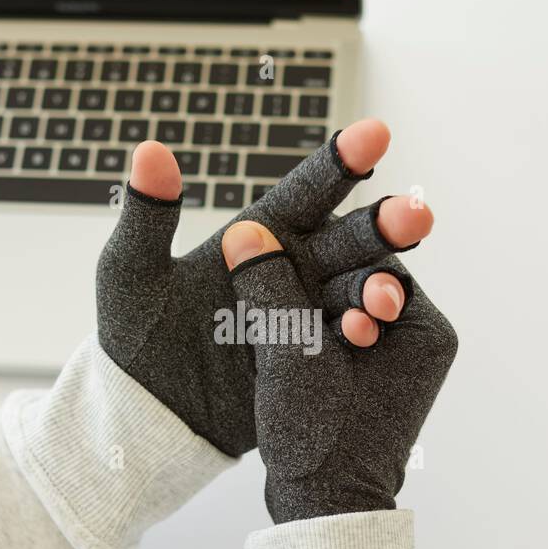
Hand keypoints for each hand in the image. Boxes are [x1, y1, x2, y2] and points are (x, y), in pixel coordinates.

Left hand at [95, 119, 433, 456]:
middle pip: (346, 239)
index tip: (378, 133)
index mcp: (258, 235)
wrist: (146, 415)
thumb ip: (147, 215)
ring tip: (391, 288)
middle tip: (418, 213)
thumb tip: (149, 149)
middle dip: (382, 225)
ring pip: (353, 291)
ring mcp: (304, 315)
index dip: (341, 162)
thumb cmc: (131, 337)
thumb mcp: (129, 273)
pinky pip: (340, 342)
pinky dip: (358, 333)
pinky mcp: (309, 358)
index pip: (307, 191)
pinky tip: (372, 329)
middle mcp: (291, 268)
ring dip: (378, 284)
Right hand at [219, 191, 457, 522]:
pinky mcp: (365, 376)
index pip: (372, 260)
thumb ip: (270, 289)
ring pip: (336, 303)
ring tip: (264, 306)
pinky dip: (300, 329)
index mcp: (425, 330)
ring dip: (299, 302)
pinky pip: (328, 332)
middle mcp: (420, 340)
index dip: (322, 250)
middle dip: (310, 275)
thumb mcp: (290, 355)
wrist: (323, 512)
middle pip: (354, 277)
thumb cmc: (321, 443)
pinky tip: (265, 329)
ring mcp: (394, 360)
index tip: (281, 247)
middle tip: (271, 269)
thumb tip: (244, 230)